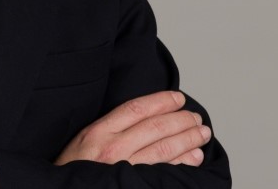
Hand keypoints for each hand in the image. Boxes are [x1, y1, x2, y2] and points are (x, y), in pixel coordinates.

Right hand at [54, 91, 210, 166]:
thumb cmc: (76, 167)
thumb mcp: (84, 138)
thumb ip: (110, 127)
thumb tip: (144, 116)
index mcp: (99, 131)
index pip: (136, 109)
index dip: (160, 101)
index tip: (177, 98)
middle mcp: (113, 148)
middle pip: (155, 127)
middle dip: (180, 120)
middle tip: (196, 116)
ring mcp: (126, 169)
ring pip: (164, 148)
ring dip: (187, 139)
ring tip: (201, 134)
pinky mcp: (135, 185)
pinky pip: (165, 171)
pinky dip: (183, 162)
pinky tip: (195, 157)